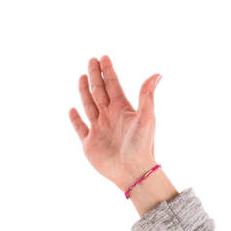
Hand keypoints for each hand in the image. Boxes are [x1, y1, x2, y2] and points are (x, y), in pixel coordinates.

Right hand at [68, 54, 161, 190]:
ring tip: (81, 77)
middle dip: (95, 76)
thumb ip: (147, 95)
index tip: (104, 57)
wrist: (133, 172)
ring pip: (89, 105)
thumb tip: (158, 74)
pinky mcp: (90, 143)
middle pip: (100, 92)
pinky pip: (80, 128)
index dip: (108, 72)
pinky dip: (75, 119)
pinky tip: (72, 110)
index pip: (113, 86)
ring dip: (85, 92)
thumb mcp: (146, 117)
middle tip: (91, 60)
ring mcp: (99, 130)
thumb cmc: (142, 146)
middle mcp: (110, 117)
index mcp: (123, 110)